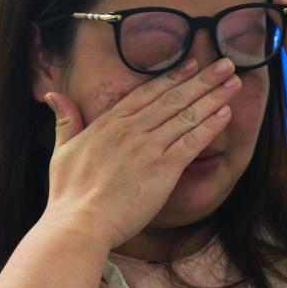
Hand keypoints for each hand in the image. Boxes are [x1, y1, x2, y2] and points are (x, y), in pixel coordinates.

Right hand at [42, 57, 240, 249]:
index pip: (146, 93)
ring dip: (213, 96)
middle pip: (172, 98)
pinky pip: (192, 141)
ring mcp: (148, 147)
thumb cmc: (68, 195)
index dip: (172, 77)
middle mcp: (131, 129)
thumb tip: (52, 94)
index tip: (191, 64)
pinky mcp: (163, 169)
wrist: (79, 224)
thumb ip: (65, 120)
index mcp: (108, 123)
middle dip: (202, 79)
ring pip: (186, 115)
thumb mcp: (61, 150)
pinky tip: (226, 113)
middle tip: (225, 63)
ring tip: (233, 81)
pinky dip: (210, 126)